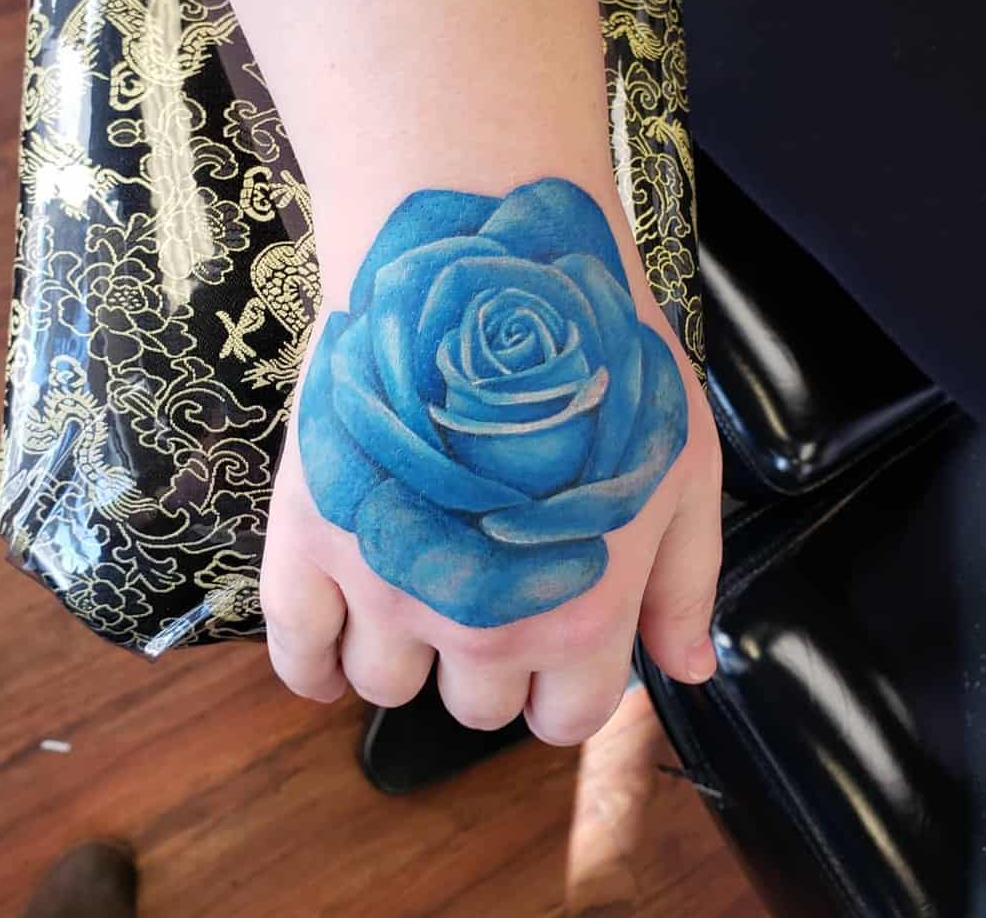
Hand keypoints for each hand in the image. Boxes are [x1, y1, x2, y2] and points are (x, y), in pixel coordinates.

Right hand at [259, 179, 721, 744]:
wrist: (476, 267)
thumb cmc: (592, 358)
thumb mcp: (681, 466)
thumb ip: (686, 583)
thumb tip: (688, 671)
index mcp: (578, 613)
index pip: (564, 719)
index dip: (561, 687)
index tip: (550, 642)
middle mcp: (481, 621)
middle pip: (474, 709)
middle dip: (487, 666)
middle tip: (483, 586)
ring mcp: (387, 585)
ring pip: (386, 688)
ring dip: (405, 656)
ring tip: (416, 586)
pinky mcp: (310, 541)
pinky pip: (297, 655)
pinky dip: (314, 667)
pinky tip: (335, 639)